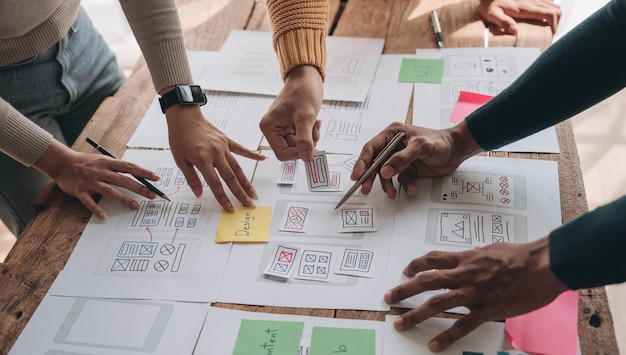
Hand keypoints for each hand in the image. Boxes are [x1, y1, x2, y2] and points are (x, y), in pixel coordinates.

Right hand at [34, 140, 159, 218]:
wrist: (62, 162)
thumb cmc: (86, 162)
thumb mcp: (103, 160)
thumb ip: (117, 168)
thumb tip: (138, 176)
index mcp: (108, 162)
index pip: (129, 167)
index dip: (143, 172)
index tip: (157, 178)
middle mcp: (100, 171)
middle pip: (123, 180)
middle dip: (139, 188)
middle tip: (152, 195)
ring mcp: (90, 181)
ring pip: (109, 191)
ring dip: (123, 199)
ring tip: (135, 206)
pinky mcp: (80, 191)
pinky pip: (89, 201)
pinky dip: (96, 209)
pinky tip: (104, 216)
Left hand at [165, 104, 265, 210]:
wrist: (184, 116)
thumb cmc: (180, 137)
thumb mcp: (179, 160)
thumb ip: (191, 178)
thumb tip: (198, 193)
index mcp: (202, 160)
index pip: (215, 184)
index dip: (223, 197)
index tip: (230, 208)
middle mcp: (215, 153)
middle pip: (231, 177)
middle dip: (240, 193)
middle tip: (248, 204)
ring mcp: (223, 147)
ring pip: (237, 167)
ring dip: (246, 181)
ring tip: (253, 192)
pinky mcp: (227, 140)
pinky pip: (241, 149)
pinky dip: (252, 155)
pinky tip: (262, 159)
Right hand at [260, 65, 322, 161]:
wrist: (307, 77)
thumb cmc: (302, 90)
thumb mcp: (305, 116)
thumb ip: (305, 139)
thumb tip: (306, 157)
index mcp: (269, 127)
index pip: (282, 153)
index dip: (297, 153)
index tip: (311, 149)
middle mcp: (274, 129)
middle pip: (291, 150)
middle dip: (306, 143)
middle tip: (314, 130)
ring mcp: (283, 128)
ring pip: (299, 145)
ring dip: (310, 138)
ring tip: (314, 123)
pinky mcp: (292, 126)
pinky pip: (303, 138)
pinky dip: (311, 133)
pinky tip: (314, 121)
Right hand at [351, 122, 481, 198]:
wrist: (457, 150)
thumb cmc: (440, 141)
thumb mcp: (421, 147)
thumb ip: (402, 158)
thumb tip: (384, 170)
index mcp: (392, 134)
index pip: (371, 148)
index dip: (362, 162)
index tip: (357, 175)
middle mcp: (393, 146)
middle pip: (375, 163)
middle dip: (370, 177)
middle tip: (365, 189)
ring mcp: (400, 158)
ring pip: (386, 174)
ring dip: (387, 185)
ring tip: (391, 194)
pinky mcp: (407, 169)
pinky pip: (400, 180)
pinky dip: (404, 186)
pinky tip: (410, 189)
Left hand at [384, 238, 568, 351]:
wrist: (542, 266)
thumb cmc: (521, 255)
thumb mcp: (492, 249)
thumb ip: (477, 254)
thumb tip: (470, 253)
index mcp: (465, 259)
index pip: (432, 260)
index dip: (416, 265)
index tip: (406, 271)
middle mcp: (464, 275)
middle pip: (426, 281)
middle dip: (404, 290)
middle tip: (388, 298)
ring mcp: (474, 294)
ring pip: (438, 304)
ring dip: (415, 314)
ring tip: (400, 323)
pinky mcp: (487, 311)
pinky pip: (463, 326)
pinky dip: (447, 337)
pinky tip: (434, 346)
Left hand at [478, 0, 560, 34]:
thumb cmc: (489, 5)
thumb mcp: (493, 14)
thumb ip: (503, 22)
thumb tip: (515, 30)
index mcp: (525, 8)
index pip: (550, 14)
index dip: (554, 26)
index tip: (550, 35)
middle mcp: (532, 1)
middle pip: (556, 10)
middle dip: (556, 23)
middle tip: (549, 33)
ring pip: (553, 5)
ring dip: (553, 16)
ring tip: (546, 27)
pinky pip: (547, 1)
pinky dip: (549, 9)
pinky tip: (541, 17)